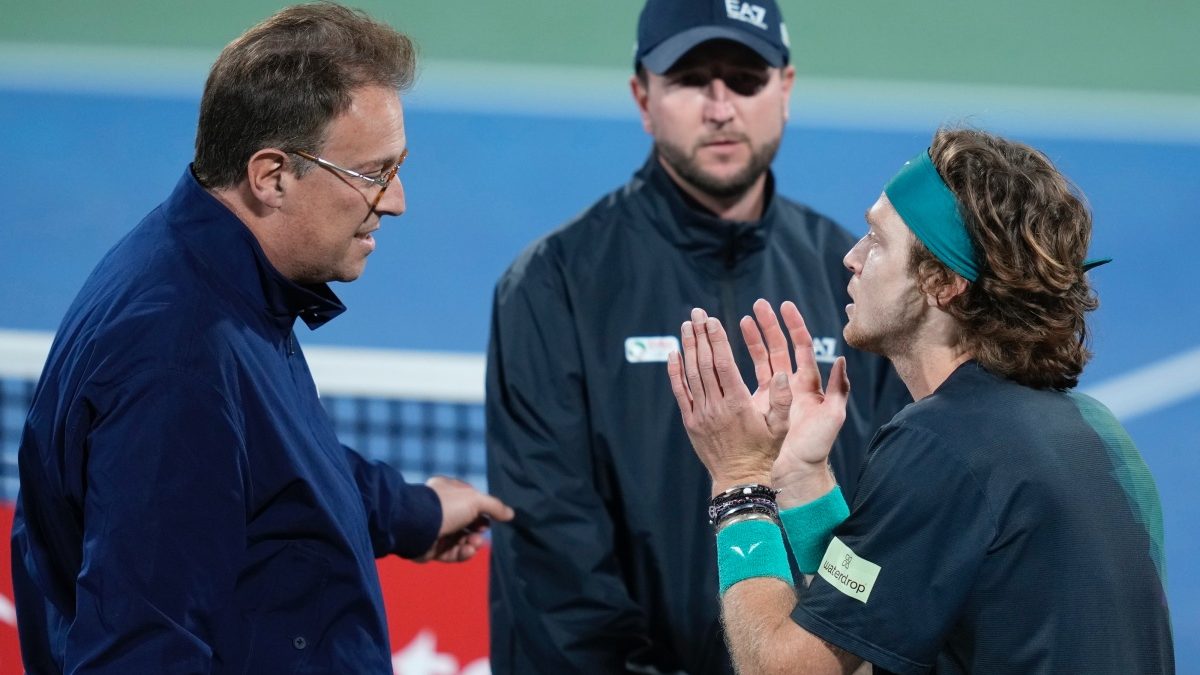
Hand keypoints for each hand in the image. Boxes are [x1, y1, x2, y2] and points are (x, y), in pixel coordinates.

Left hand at [420, 476, 513, 562]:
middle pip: (467, 523)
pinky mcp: (432, 549)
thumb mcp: (475, 500)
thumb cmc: (445, 507)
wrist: (416, 527)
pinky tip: (468, 551)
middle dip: (478, 530)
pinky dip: (462, 553)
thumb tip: (510, 514)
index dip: (481, 510)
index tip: (490, 517)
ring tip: (475, 544)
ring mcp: (435, 530)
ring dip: (472, 543)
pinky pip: (451, 553)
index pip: (469, 501)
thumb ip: (494, 507)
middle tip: (481, 533)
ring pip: (461, 539)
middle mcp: (440, 510)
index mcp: (447, 491)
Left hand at [667, 307, 792, 494]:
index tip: (712, 320)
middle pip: (704, 363)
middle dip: (700, 336)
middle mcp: (716, 406)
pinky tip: (674, 353)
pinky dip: (675, 372)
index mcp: (738, 403)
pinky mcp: (691, 422)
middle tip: (697, 313)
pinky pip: (680, 392)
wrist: (739, 480)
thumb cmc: (763, 452)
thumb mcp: (780, 427)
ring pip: (691, 374)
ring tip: (687, 325)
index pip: (723, 364)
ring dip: (688, 347)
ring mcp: (700, 414)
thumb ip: (783, 399)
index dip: (716, 339)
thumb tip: (784, 372)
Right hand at [741, 299, 848, 505]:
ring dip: (752, 339)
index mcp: (809, 384)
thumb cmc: (816, 446)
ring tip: (740, 320)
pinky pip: (747, 378)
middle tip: (758, 305)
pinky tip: (729, 351)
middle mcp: (790, 385)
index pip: (801, 347)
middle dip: (769, 325)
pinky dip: (739, 363)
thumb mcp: (833, 416)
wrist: (796, 472)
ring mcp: (773, 394)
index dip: (793, 326)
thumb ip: (838, 388)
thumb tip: (840, 359)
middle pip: (779, 347)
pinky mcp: (758, 405)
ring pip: (761, 359)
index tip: (784, 306)